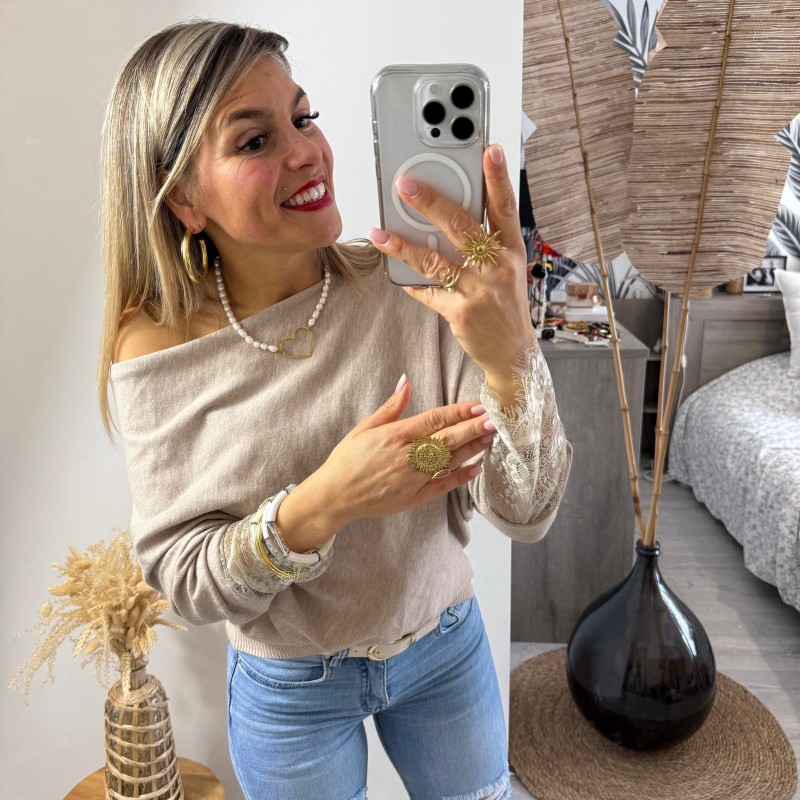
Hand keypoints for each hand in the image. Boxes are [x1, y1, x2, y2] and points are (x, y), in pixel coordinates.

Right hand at [314, 377, 494, 524]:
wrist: (334, 496)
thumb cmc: (347, 460)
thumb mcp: (364, 427)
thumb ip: (391, 406)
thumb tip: (406, 381)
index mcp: (395, 436)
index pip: (434, 420)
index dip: (458, 412)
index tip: (477, 406)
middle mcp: (406, 457)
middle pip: (447, 439)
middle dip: (472, 429)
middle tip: (494, 420)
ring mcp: (411, 479)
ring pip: (449, 462)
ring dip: (471, 449)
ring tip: (490, 438)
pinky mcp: (413, 498)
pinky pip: (442, 486)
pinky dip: (460, 477)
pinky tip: (476, 468)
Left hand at [368, 143, 533, 374]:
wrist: (513, 352)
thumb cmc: (505, 305)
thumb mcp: (506, 271)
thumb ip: (486, 244)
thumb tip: (449, 215)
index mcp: (511, 251)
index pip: (505, 208)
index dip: (497, 178)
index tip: (488, 150)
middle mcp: (497, 268)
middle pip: (462, 227)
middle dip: (432, 203)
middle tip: (407, 185)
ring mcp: (479, 291)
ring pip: (436, 260)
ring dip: (404, 245)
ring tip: (381, 232)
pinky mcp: (461, 312)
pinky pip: (428, 292)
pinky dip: (410, 282)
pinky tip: (394, 271)